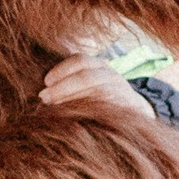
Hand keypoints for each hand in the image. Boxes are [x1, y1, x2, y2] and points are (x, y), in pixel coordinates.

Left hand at [37, 52, 156, 124]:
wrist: (136, 109)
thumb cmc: (102, 95)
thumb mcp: (90, 81)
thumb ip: (71, 80)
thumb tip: (41, 90)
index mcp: (99, 65)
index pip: (80, 60)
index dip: (61, 70)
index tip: (46, 82)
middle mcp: (110, 75)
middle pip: (86, 77)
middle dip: (62, 87)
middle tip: (44, 98)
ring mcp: (119, 91)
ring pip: (95, 92)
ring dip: (71, 101)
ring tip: (54, 109)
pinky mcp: (124, 108)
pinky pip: (104, 109)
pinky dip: (87, 113)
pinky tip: (73, 119)